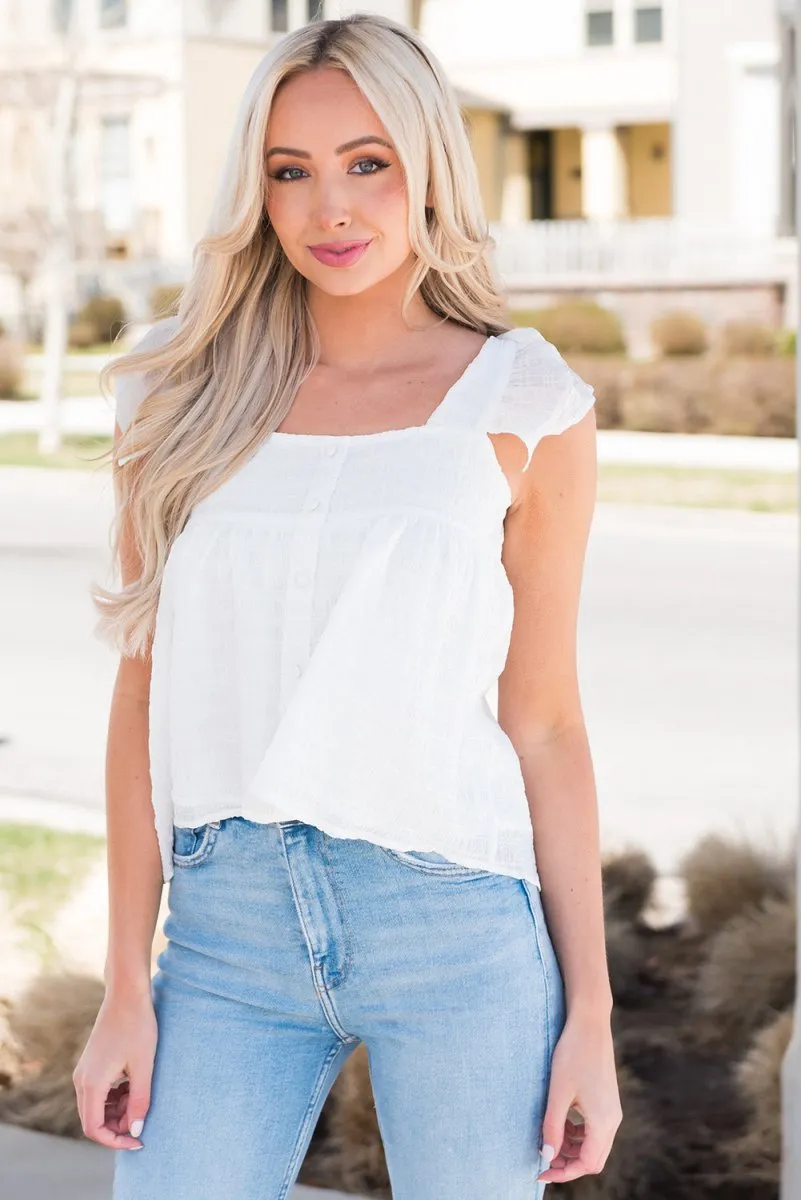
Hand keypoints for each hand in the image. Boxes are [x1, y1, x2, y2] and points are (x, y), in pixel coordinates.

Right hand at [72, 986, 156, 1149]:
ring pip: (96, 1107)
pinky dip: (115, 1098)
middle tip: (143, 1118)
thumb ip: (139, 1101)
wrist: (127, 995)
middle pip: (93, 1120)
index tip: (138, 1140)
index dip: (115, 1141)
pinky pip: (99, 1093)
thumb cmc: (138, 1027)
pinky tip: (134, 1086)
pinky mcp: (91, 1065)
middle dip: (117, 1126)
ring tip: (141, 1098)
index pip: (94, 1129)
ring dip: (117, 1112)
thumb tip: (135, 1131)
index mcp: (92, 1083)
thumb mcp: (144, 1066)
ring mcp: (84, 1072)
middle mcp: (81, 1080)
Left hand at [536, 1010, 621, 1184]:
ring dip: (572, 1148)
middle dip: (568, 1164)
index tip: (540, 1171)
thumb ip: (553, 1126)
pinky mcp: (606, 1100)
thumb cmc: (573, 1054)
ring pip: (594, 1145)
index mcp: (603, 1122)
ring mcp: (611, 1110)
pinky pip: (594, 1129)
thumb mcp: (558, 1092)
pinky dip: (578, 1133)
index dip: (563, 1172)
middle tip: (543, 1158)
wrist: (590, 1023)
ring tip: (549, 1138)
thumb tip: (547, 1156)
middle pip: (593, 1159)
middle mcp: (612, 1120)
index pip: (587, 1164)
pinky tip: (561, 1121)